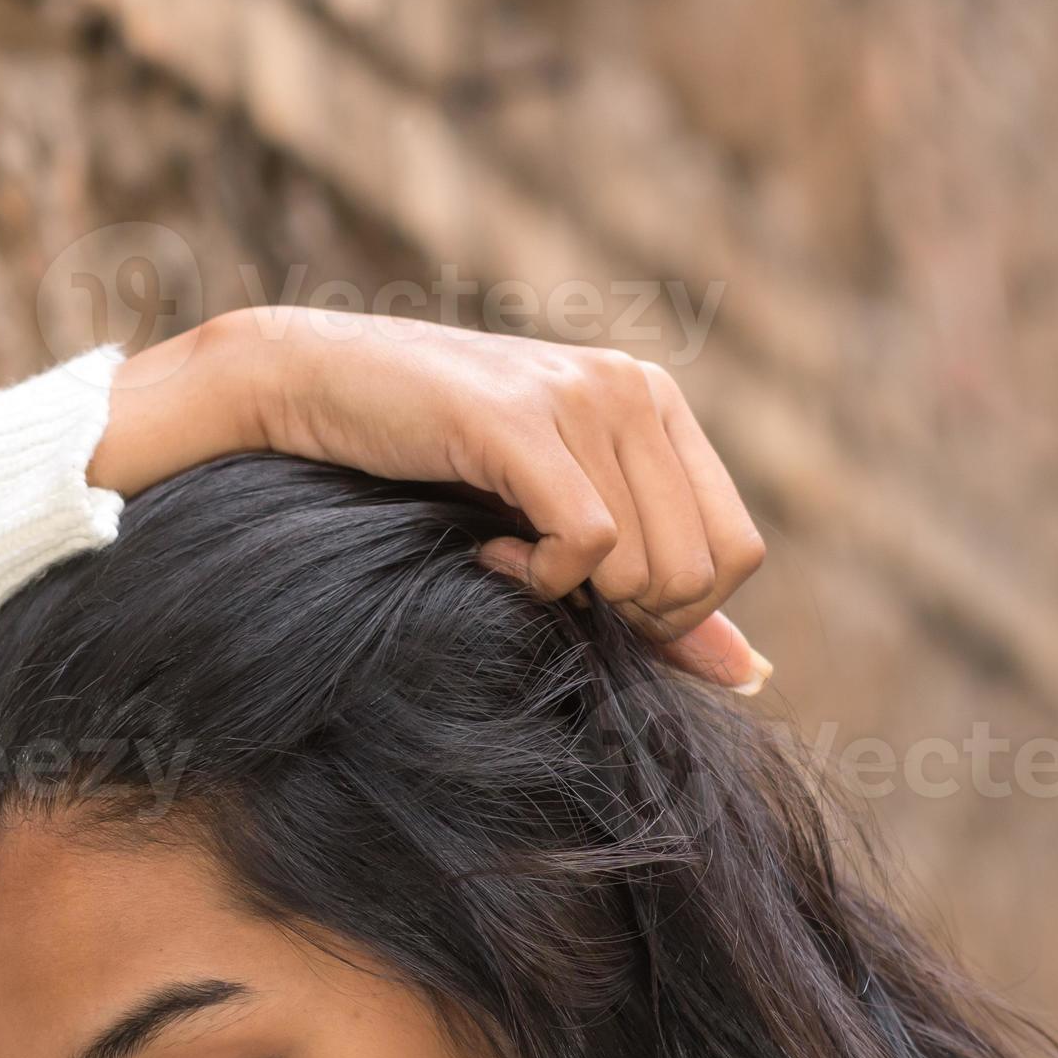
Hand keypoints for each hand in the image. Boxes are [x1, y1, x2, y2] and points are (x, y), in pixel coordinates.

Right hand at [89, 308, 769, 690]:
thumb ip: (654, 592)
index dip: (677, 613)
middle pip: (700, 571)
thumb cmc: (428, 459)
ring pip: (647, 565)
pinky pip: (585, 543)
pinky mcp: (518, 422)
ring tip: (506, 558)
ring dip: (573, 596)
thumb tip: (750, 674)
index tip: (594, 602)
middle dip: (628, 617)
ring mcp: (580, 397)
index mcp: (656, 401)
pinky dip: (539, 579)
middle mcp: (632, 388)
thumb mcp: (557, 516)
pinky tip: (488, 553)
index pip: (739, 551)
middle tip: (546, 589)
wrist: (308, 383)